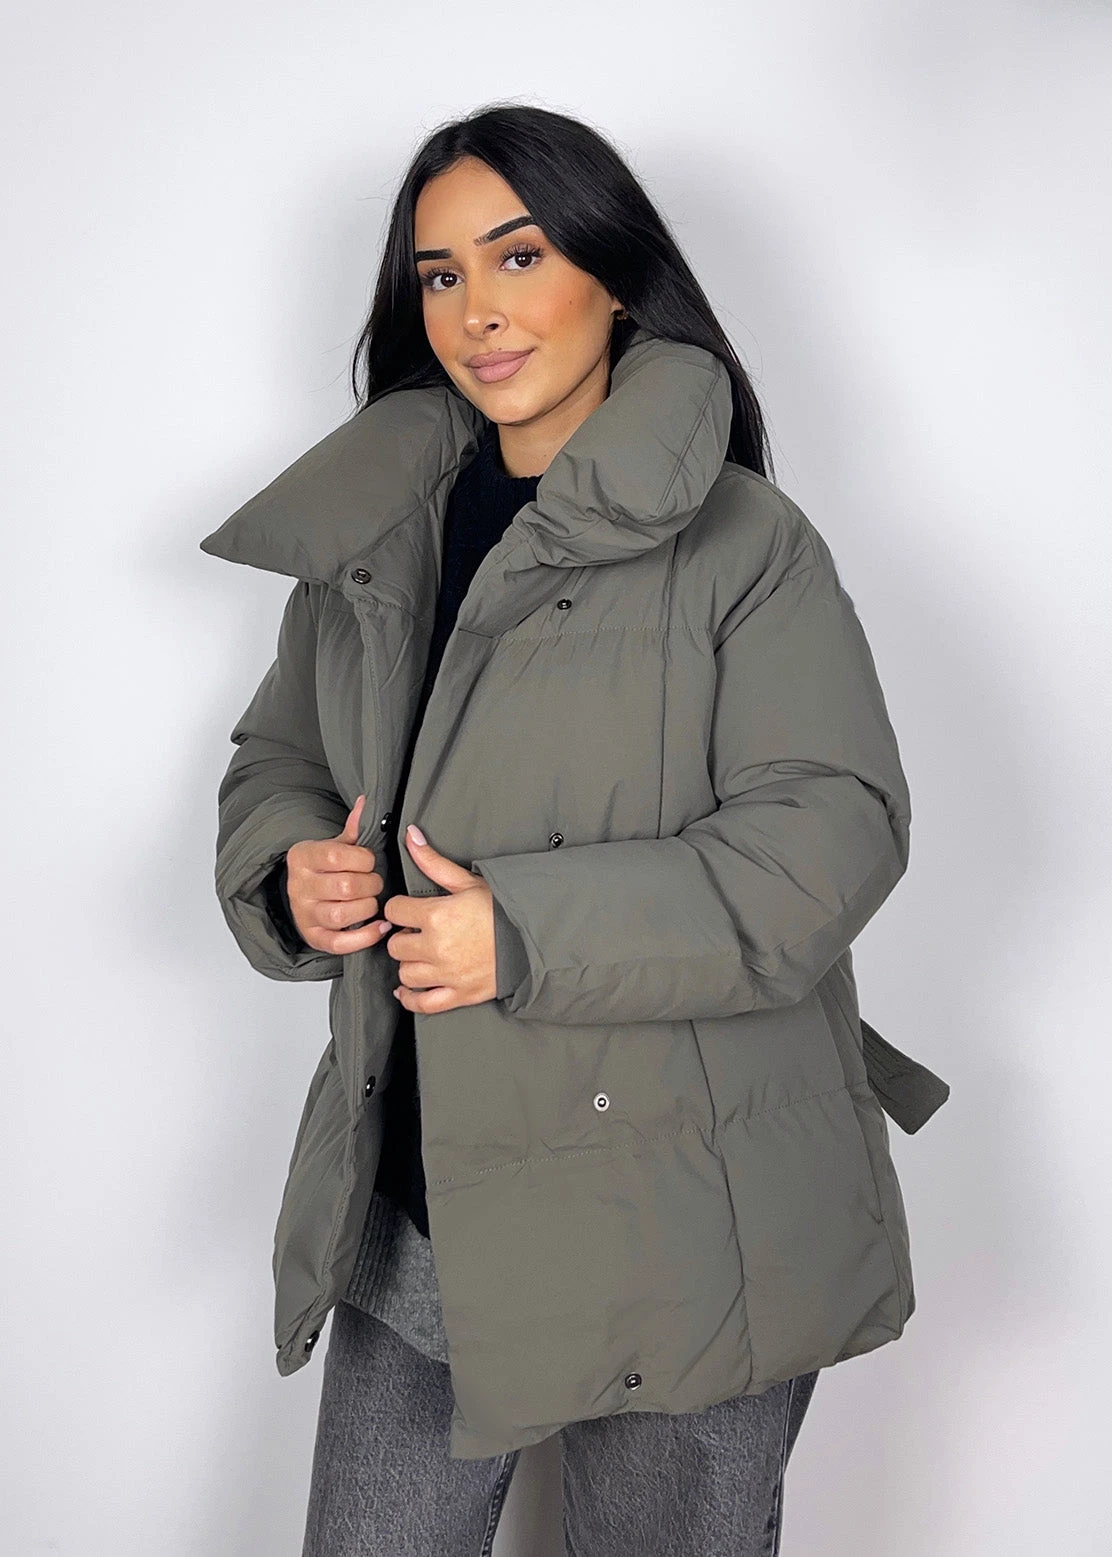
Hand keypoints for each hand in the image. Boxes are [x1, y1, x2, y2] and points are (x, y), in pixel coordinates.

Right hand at [285, 795, 391, 954]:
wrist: (305, 894)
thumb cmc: (327, 868)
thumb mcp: (336, 844)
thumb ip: (354, 827)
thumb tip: (367, 802)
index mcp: (302, 857)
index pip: (337, 856)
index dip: (363, 859)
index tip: (369, 861)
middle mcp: (299, 886)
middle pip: (344, 887)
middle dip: (370, 884)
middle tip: (375, 882)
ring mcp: (304, 914)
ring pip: (341, 915)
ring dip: (367, 908)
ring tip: (373, 902)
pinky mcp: (313, 938)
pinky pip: (339, 944)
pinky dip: (364, 937)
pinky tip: (379, 926)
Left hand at [382, 824, 496, 1012]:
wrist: (535, 938)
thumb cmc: (503, 909)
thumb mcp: (467, 881)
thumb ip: (433, 861)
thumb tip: (411, 836)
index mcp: (437, 915)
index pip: (394, 911)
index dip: (400, 908)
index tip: (409, 910)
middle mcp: (436, 947)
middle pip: (395, 944)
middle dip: (404, 936)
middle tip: (419, 932)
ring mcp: (447, 974)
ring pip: (405, 973)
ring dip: (409, 963)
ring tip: (422, 955)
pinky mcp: (458, 994)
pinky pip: (422, 1003)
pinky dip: (411, 998)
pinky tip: (409, 989)